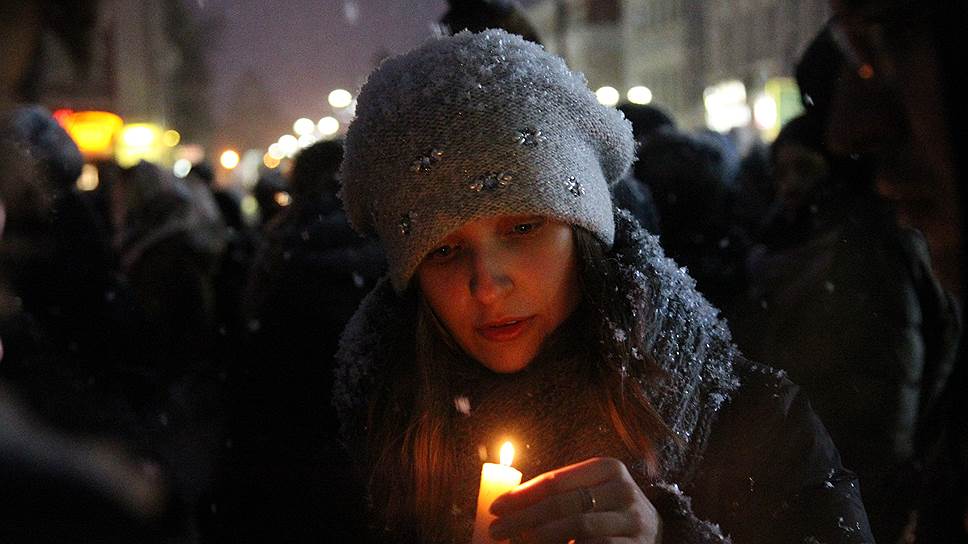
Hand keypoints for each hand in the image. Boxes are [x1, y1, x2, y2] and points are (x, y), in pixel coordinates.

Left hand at [489, 457, 661, 542]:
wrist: (658, 534)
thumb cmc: (609, 510)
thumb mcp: (590, 491)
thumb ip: (559, 492)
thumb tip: (508, 503)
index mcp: (607, 467)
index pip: (556, 480)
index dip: (522, 494)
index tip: (496, 507)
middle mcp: (623, 490)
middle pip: (564, 505)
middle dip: (525, 518)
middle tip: (497, 530)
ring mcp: (633, 521)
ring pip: (579, 529)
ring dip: (543, 538)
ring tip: (518, 543)